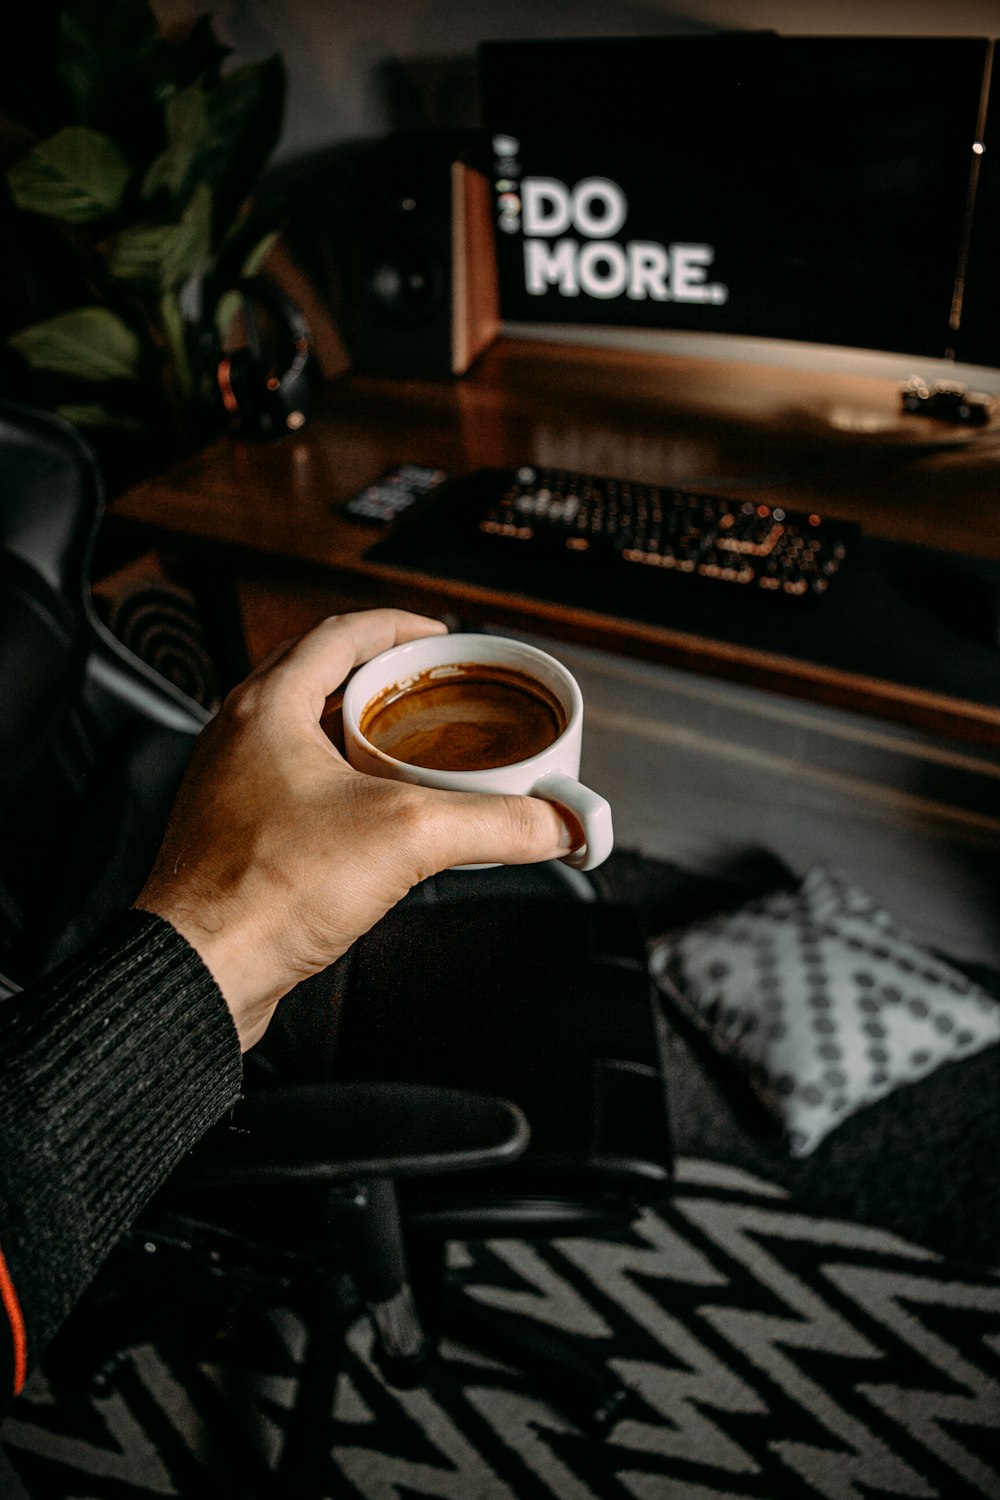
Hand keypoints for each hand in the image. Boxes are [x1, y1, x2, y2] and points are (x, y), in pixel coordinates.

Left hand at [136, 610, 575, 1049]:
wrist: (200, 972)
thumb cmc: (263, 891)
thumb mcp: (407, 837)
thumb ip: (496, 822)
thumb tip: (557, 823)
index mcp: (266, 707)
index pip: (340, 636)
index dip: (398, 629)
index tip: (438, 637)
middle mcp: (240, 738)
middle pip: (321, 681)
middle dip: (386, 684)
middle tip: (436, 696)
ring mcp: (234, 790)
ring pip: (307, 740)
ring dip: (363, 738)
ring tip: (417, 756)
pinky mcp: (238, 840)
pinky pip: (298, 792)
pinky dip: (344, 789)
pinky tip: (379, 822)